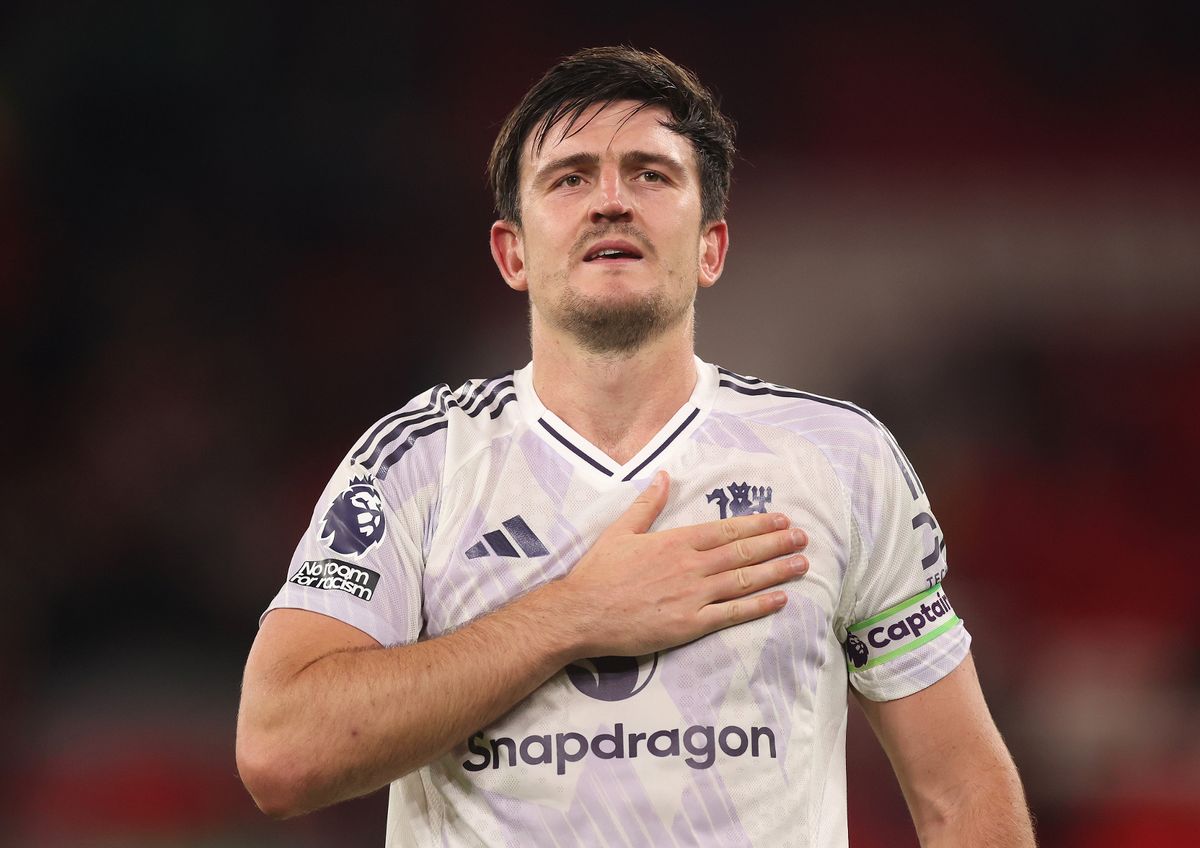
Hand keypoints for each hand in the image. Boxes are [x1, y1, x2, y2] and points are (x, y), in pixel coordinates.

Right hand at [551, 470, 808, 657]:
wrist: (582, 613)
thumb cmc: (598, 573)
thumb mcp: (621, 530)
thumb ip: (647, 503)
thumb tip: (663, 475)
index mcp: (675, 541)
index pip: (726, 530)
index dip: (757, 524)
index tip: (780, 519)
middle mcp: (690, 566)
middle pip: (742, 552)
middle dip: (776, 544)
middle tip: (803, 538)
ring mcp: (692, 596)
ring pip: (743, 580)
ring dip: (776, 571)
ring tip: (801, 564)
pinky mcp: (689, 624)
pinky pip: (731, 614)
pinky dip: (758, 605)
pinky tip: (779, 598)